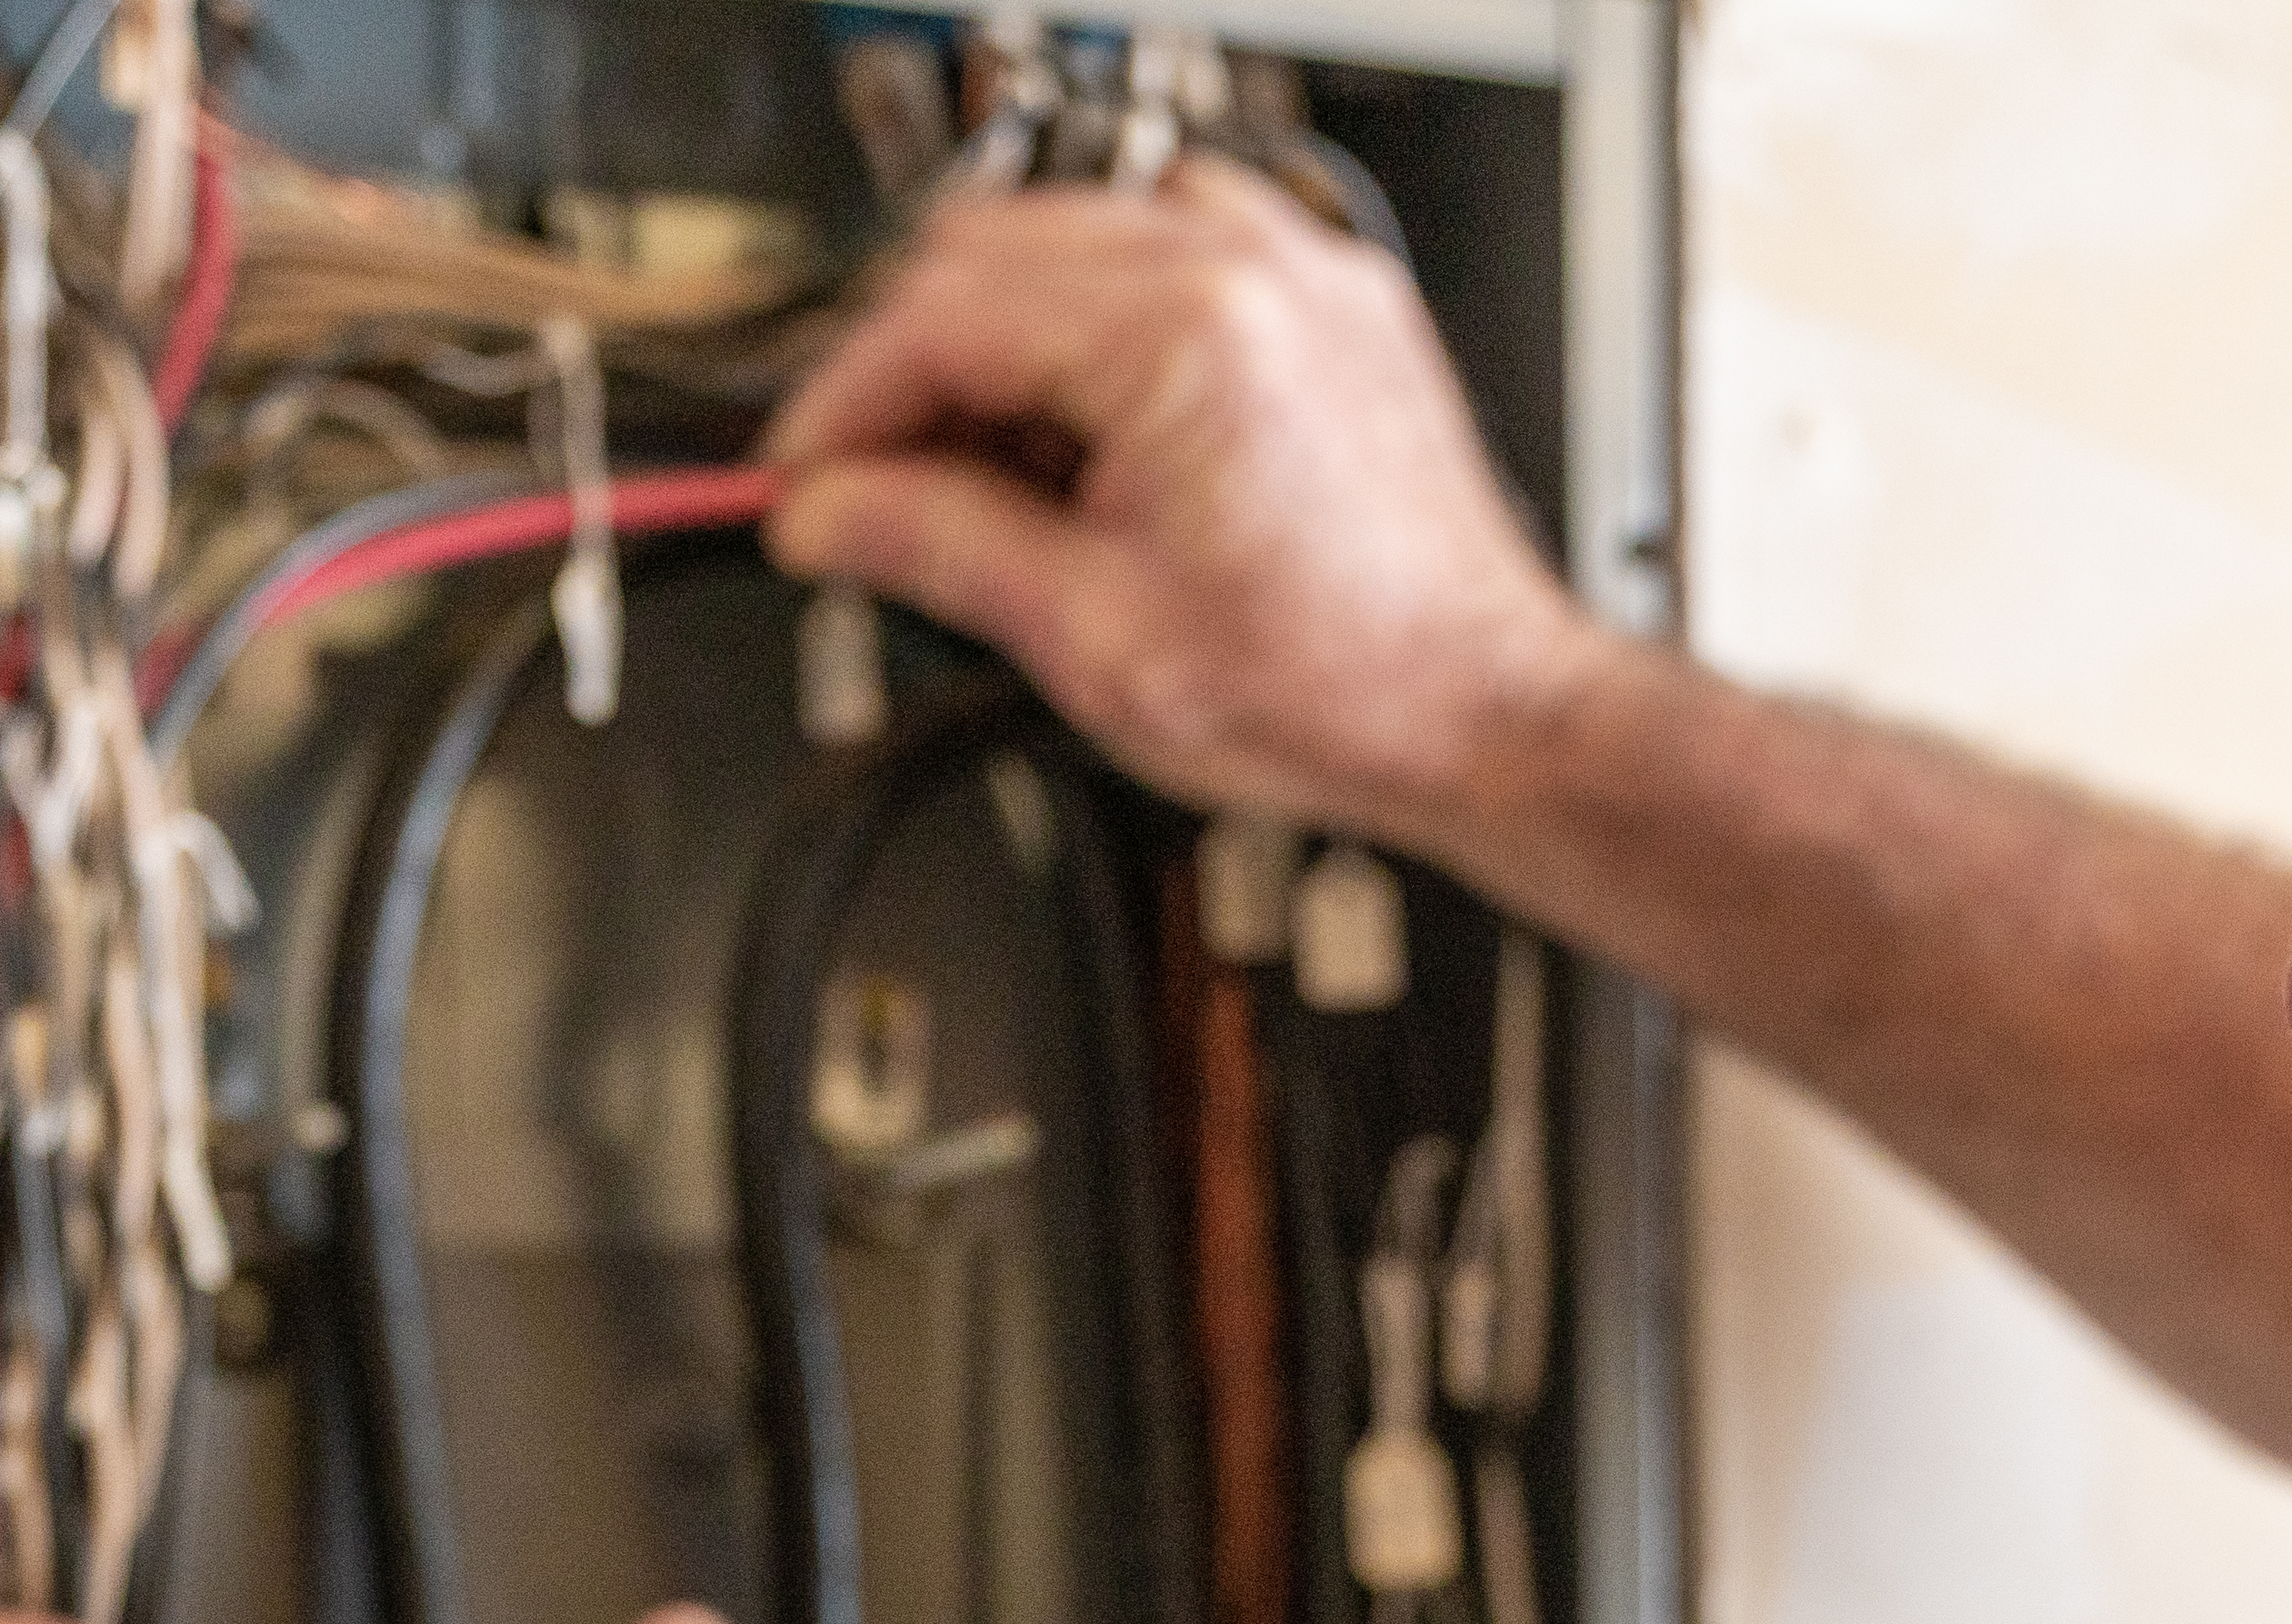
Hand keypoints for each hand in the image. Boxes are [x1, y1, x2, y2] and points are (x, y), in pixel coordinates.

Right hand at [763, 163, 1611, 843]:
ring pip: (1070, 243)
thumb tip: (825, 513)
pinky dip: (1102, 329)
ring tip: (1007, 486)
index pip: (939, 316)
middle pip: (989, 255)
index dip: (843, 404)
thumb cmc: (1346, 688)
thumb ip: (940, 550)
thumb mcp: (1098, 642)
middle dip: (913, 372)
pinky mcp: (1329, 299)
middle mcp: (1247, 269)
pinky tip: (1100, 438)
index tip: (804, 477)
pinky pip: (1168, 259)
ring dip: (1003, 346)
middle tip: (882, 489)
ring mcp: (1298, 272)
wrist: (1487, 713)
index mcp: (1184, 336)